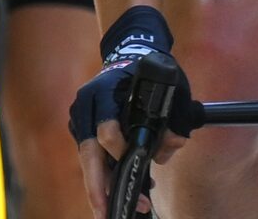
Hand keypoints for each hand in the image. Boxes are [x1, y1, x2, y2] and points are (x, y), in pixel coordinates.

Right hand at [70, 8, 198, 218]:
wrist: (131, 54)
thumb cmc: (151, 70)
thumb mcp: (170, 84)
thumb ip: (176, 114)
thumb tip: (173, 144)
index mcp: (104, 92)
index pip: (105, 129)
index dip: (119, 150)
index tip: (136, 161)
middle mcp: (86, 108)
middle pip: (88, 153)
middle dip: (98, 185)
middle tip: (107, 210)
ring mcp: (81, 119)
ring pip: (88, 161)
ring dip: (102, 187)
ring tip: (113, 210)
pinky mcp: (84, 130)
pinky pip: (93, 158)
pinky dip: (105, 175)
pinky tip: (121, 191)